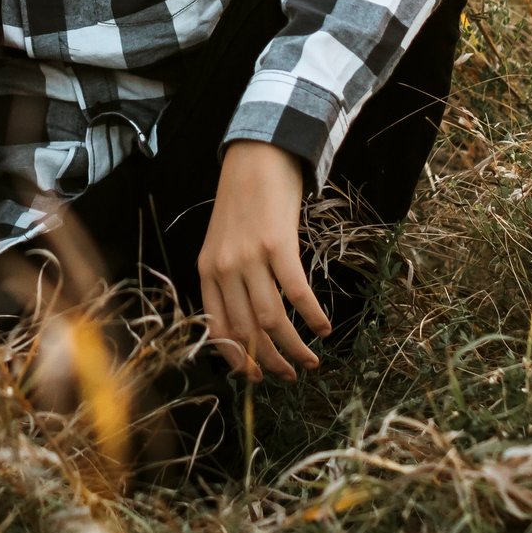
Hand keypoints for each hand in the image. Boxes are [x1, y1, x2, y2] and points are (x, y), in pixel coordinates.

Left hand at [196, 141, 332, 379]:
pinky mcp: (277, 244)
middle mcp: (224, 267)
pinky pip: (296, 292)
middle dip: (270, 361)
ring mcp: (249, 256)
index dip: (237, 358)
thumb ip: (229, 276)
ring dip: (294, 347)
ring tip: (312, 360)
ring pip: (271, 319)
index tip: (256, 377)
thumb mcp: (223, 241)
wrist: (257, 155)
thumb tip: (250, 321)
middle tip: (291, 374)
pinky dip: (313, 315)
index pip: (217, 328)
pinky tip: (324, 328)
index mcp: (206, 270)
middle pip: (246, 330)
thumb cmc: (244, 200)